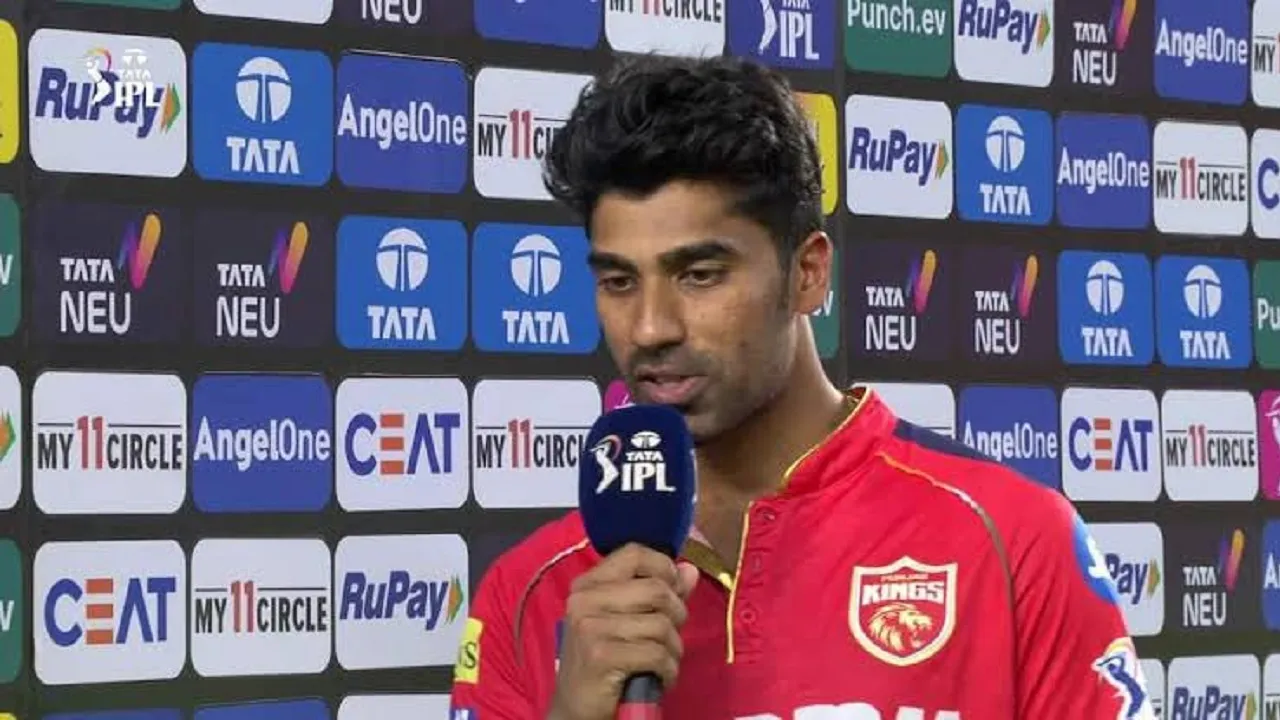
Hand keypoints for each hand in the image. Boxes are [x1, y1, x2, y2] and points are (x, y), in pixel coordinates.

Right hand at [548, 543, 700, 719]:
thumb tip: (689, 569)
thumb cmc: (604, 664)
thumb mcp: (628, 623)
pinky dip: (669, 670)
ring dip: (674, 649)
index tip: (674, 591)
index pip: (634, 554)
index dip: (664, 568)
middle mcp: (584, 600)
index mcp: (588, 585)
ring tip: (664, 663)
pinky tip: (660, 678)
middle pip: (656, 589)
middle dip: (677, 615)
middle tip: (670, 638)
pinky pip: (657, 653)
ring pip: (661, 624)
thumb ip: (659, 594)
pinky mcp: (601, 656)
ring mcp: (590, 628)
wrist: (575, 710)